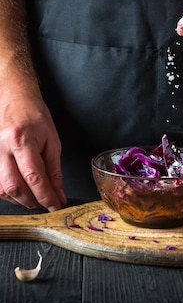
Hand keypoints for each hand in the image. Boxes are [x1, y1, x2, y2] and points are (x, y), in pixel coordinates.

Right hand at [0, 78, 66, 210]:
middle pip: (14, 187)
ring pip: (1, 189)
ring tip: (35, 198)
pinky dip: (8, 193)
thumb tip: (58, 192)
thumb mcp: (51, 139)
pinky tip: (20, 190)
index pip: (34, 177)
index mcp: (22, 139)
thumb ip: (54, 168)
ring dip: (19, 200)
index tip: (57, 205)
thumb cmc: (34, 115)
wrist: (13, 98)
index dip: (46, 196)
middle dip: (32, 201)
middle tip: (47, 203)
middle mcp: (2, 148)